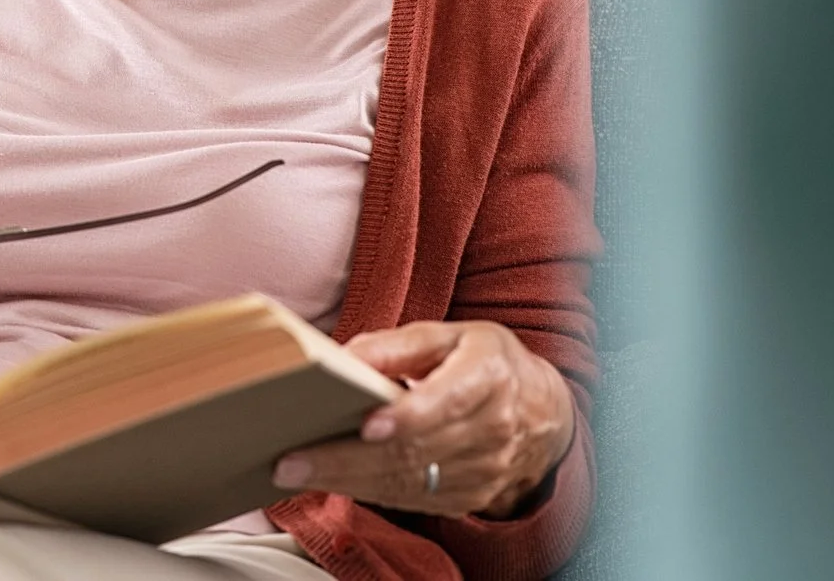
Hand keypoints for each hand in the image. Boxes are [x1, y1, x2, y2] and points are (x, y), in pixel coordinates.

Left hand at [271, 320, 574, 517]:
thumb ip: (397, 344)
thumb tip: (344, 357)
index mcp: (488, 377)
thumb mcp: (450, 335)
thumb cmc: (483, 362)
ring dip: (347, 480)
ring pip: (406, 480)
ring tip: (295, 472)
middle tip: (293, 459)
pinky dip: (365, 491)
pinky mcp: (467, 497)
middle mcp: (491, 430)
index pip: (448, 401)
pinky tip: (328, 482)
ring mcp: (482, 471)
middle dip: (347, 458)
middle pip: (413, 450)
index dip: (408, 416)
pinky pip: (410, 498)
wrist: (541, 412)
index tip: (366, 424)